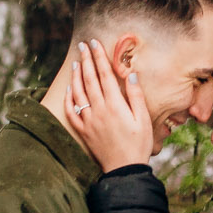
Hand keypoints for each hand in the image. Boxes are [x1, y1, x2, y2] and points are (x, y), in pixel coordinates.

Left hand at [64, 39, 153, 172]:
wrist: (124, 170)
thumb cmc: (138, 145)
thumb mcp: (143, 119)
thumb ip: (136, 96)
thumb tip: (131, 75)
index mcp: (115, 104)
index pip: (104, 74)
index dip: (99, 57)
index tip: (95, 43)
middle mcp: (99, 109)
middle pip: (89, 79)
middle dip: (86, 60)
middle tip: (82, 46)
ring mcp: (89, 120)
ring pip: (78, 92)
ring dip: (76, 75)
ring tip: (76, 62)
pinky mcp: (83, 131)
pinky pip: (71, 112)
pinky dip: (69, 98)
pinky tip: (69, 89)